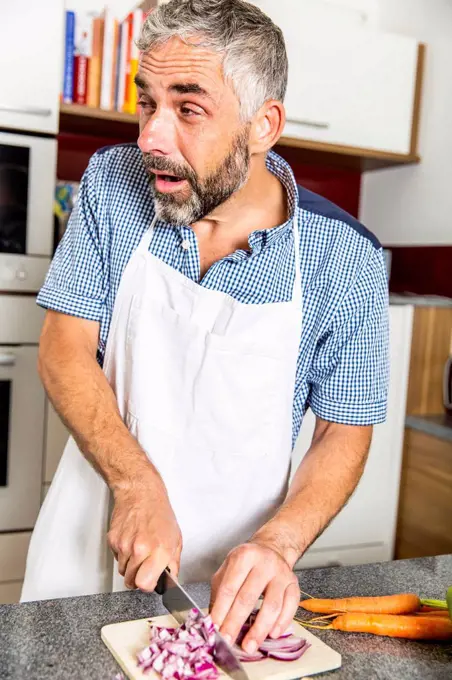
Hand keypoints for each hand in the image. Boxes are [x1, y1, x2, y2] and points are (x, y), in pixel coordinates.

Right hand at [107, 474, 181, 590]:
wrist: (140, 493)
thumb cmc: (159, 513)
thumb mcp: (175, 538)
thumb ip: (173, 563)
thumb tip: (171, 581)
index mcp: (158, 550)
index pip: (144, 584)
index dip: (147, 585)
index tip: (151, 580)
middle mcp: (140, 549)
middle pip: (131, 581)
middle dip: (138, 577)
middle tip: (145, 565)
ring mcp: (124, 545)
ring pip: (122, 570)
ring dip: (130, 566)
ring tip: (139, 549)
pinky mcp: (113, 540)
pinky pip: (116, 558)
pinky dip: (123, 554)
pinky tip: (131, 541)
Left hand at [209, 540, 299, 654]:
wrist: (271, 548)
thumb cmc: (246, 563)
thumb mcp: (227, 570)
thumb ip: (219, 594)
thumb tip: (211, 622)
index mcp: (243, 557)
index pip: (229, 588)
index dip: (221, 611)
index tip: (215, 628)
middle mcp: (264, 563)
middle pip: (248, 597)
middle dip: (236, 623)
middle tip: (228, 641)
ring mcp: (281, 573)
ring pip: (272, 605)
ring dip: (260, 629)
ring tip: (250, 645)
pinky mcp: (294, 584)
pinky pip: (290, 606)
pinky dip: (282, 623)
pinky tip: (272, 634)